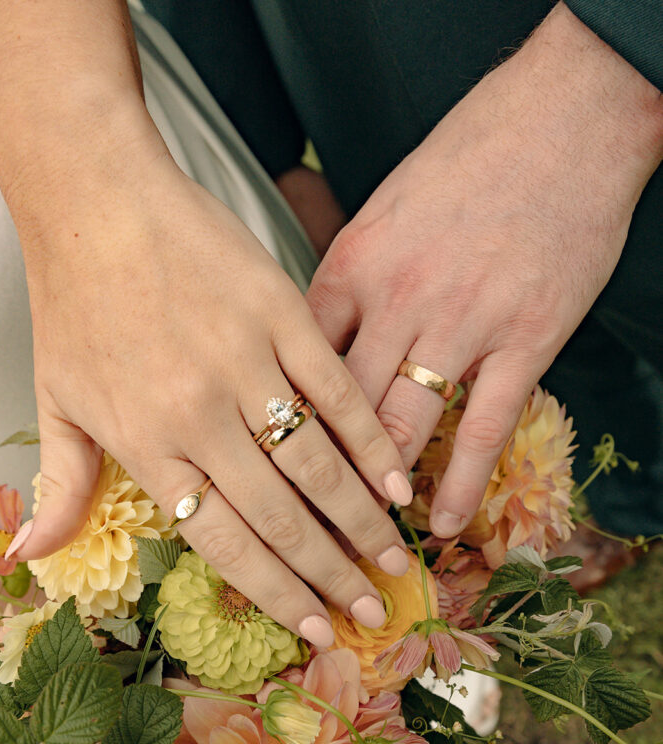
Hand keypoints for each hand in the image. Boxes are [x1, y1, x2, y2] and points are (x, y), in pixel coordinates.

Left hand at [9, 142, 414, 645]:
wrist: (94, 196)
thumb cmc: (75, 297)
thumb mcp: (56, 400)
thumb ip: (60, 488)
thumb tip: (28, 559)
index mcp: (147, 446)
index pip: (226, 544)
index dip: (276, 593)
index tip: (315, 628)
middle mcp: (198, 416)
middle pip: (280, 517)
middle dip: (331, 573)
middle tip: (369, 608)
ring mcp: (244, 363)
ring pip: (317, 463)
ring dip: (361, 519)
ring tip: (392, 558)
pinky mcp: (281, 314)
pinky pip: (337, 392)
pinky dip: (371, 440)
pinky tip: (395, 479)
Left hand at [308, 3, 661, 538]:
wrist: (565, 117)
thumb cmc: (467, 158)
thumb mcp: (382, 209)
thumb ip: (347, 282)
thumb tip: (310, 343)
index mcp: (350, 265)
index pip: (295, 368)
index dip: (275, 430)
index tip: (261, 477)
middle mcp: (396, 299)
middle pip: (337, 412)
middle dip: (314, 480)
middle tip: (295, 534)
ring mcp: (462, 322)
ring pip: (401, 429)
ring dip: (377, 494)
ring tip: (359, 544)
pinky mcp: (524, 338)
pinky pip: (484, 427)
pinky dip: (460, 482)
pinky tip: (440, 523)